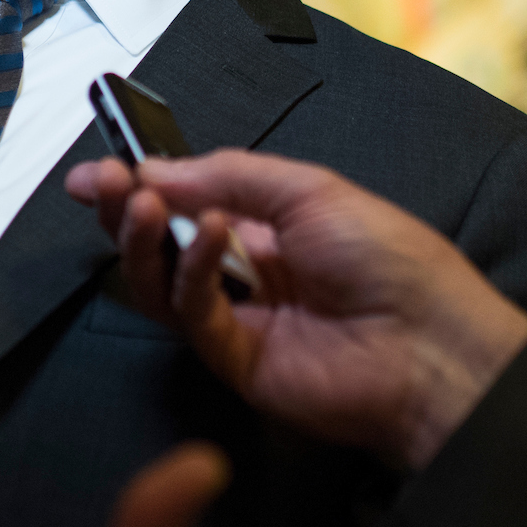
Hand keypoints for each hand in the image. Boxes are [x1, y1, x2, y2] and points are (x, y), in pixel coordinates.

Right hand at [64, 151, 526, 471]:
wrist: (431, 341)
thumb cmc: (389, 258)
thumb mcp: (310, 189)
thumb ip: (228, 176)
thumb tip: (154, 167)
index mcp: (266, 227)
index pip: (185, 203)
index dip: (139, 186)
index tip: (95, 171)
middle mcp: (244, 272)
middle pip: (161, 243)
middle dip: (125, 210)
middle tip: (101, 185)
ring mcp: (237, 318)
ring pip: (162, 281)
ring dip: (143, 238)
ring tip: (139, 202)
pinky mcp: (234, 359)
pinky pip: (193, 311)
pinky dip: (190, 270)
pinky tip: (206, 234)